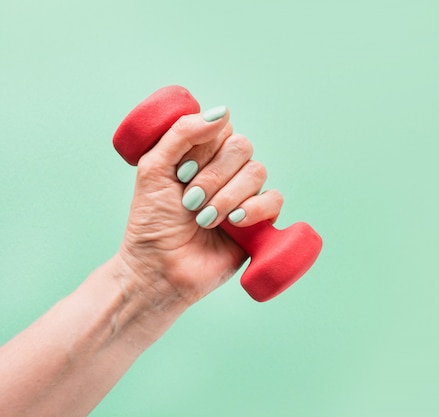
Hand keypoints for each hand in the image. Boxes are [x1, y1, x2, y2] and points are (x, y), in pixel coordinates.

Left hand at [117, 108, 282, 304]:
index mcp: (202, 155)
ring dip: (228, 196)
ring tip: (204, 219)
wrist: (158, 269)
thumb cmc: (151, 221)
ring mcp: (245, 196)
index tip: (180, 174)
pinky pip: (275, 199)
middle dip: (214, 176)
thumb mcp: (153, 168)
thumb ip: (181, 133)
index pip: (222, 129)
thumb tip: (223, 112)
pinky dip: (255, 208)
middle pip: (242, 147)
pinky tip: (235, 223)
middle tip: (190, 201)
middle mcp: (227, 172)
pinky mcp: (260, 222)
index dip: (205, 149)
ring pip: (257, 171)